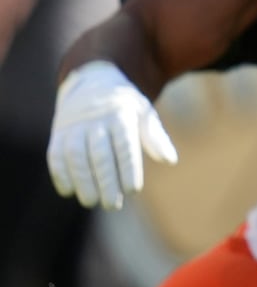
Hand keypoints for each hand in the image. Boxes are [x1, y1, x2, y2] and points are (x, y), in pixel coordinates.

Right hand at [47, 62, 177, 209]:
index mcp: (121, 115)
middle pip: (100, 154)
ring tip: (91, 201)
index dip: (128, 169)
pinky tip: (68, 191)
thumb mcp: (144, 113)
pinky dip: (60, 173)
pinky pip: (56, 154)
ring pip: (75, 156)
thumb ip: (155, 136)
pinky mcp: (58, 133)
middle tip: (112, 205)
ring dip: (82, 181)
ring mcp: (74, 126)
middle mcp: (95, 120)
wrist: (92, 81)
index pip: (125, 145)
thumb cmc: (125, 106)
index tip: (133, 190)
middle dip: (106, 181)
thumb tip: (170, 160)